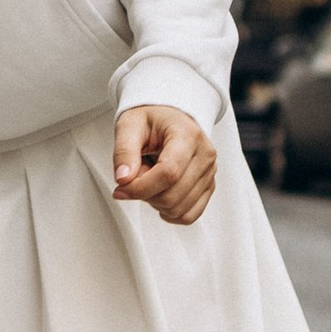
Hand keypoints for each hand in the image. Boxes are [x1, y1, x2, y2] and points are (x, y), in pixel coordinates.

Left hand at [112, 101, 216, 225]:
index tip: (121, 188)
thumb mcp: (129, 125)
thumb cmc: (151, 119)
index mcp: (188, 135)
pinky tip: (159, 196)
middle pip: (172, 195)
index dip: (141, 187)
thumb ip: (124, 151)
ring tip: (149, 180)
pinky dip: (169, 213)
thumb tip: (124, 179)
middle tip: (135, 176)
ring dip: (155, 203)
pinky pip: (189, 215)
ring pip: (179, 209)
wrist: (169, 116)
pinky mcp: (208, 186)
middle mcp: (204, 154)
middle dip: (144, 194)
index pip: (169, 173)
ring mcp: (209, 172)